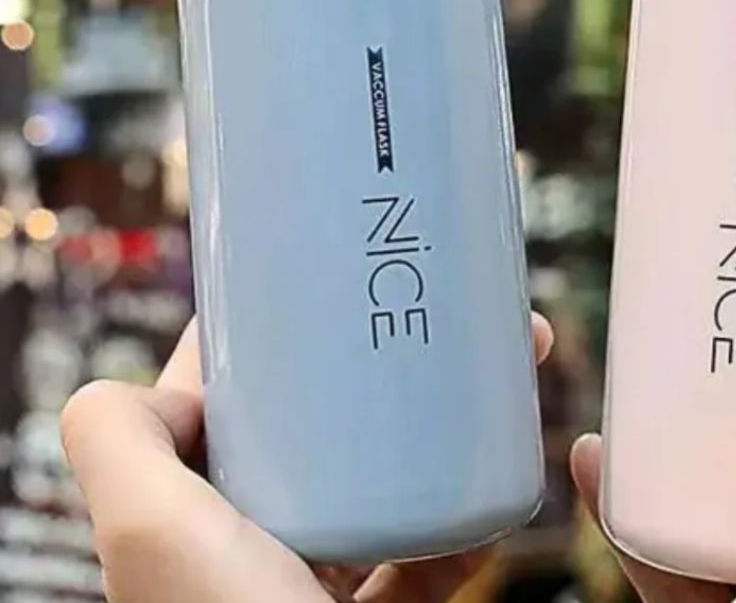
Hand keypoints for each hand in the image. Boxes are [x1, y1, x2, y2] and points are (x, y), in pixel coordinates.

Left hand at [62, 314, 553, 602]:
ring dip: (450, 423)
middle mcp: (253, 542)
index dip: (276, 335)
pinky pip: (433, 550)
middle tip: (455, 317)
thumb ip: (115, 436)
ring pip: (389, 476)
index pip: (230, 396)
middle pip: (324, 424)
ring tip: (501, 373)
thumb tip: (158, 378)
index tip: (334, 281)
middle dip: (387, 363)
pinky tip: (502, 481)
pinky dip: (471, 516)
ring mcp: (318, 578)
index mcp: (196, 513)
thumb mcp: (146, 529)